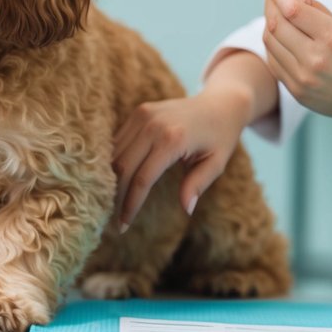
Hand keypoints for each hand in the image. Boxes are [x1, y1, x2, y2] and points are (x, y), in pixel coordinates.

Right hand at [111, 84, 251, 230]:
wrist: (220, 105)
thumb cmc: (220, 138)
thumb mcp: (216, 164)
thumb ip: (197, 185)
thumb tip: (186, 209)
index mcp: (173, 139)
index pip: (142, 179)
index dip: (130, 205)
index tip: (124, 226)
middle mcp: (153, 125)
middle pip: (123, 167)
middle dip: (116, 196)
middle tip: (114, 219)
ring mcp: (143, 115)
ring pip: (115, 154)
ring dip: (111, 180)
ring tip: (113, 202)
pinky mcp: (139, 112)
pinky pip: (118, 141)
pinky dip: (115, 162)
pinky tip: (117, 181)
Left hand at [258, 0, 331, 146]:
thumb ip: (319, 10)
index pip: (292, 9)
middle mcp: (315, 58)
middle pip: (276, 24)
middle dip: (270, 4)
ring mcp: (303, 77)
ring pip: (270, 42)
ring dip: (269, 22)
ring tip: (277, 13)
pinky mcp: (296, 90)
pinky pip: (273, 60)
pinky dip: (273, 43)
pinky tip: (281, 35)